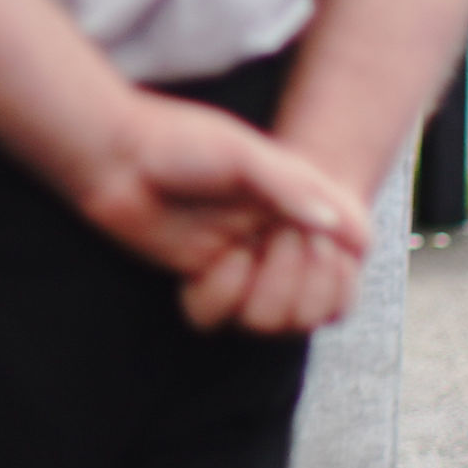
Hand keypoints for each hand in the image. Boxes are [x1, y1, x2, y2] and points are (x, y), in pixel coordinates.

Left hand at [65, 93, 367, 337]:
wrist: (117, 156)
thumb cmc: (182, 144)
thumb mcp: (244, 156)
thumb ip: (294, 189)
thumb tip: (340, 229)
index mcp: (300, 207)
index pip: (350, 264)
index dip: (335, 266)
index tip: (310, 238)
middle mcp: (277, 239)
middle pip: (321, 307)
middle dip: (300, 283)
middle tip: (271, 240)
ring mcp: (242, 263)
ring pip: (275, 323)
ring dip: (262, 296)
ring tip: (240, 254)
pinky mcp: (203, 281)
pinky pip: (222, 318)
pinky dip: (217, 296)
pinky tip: (203, 267)